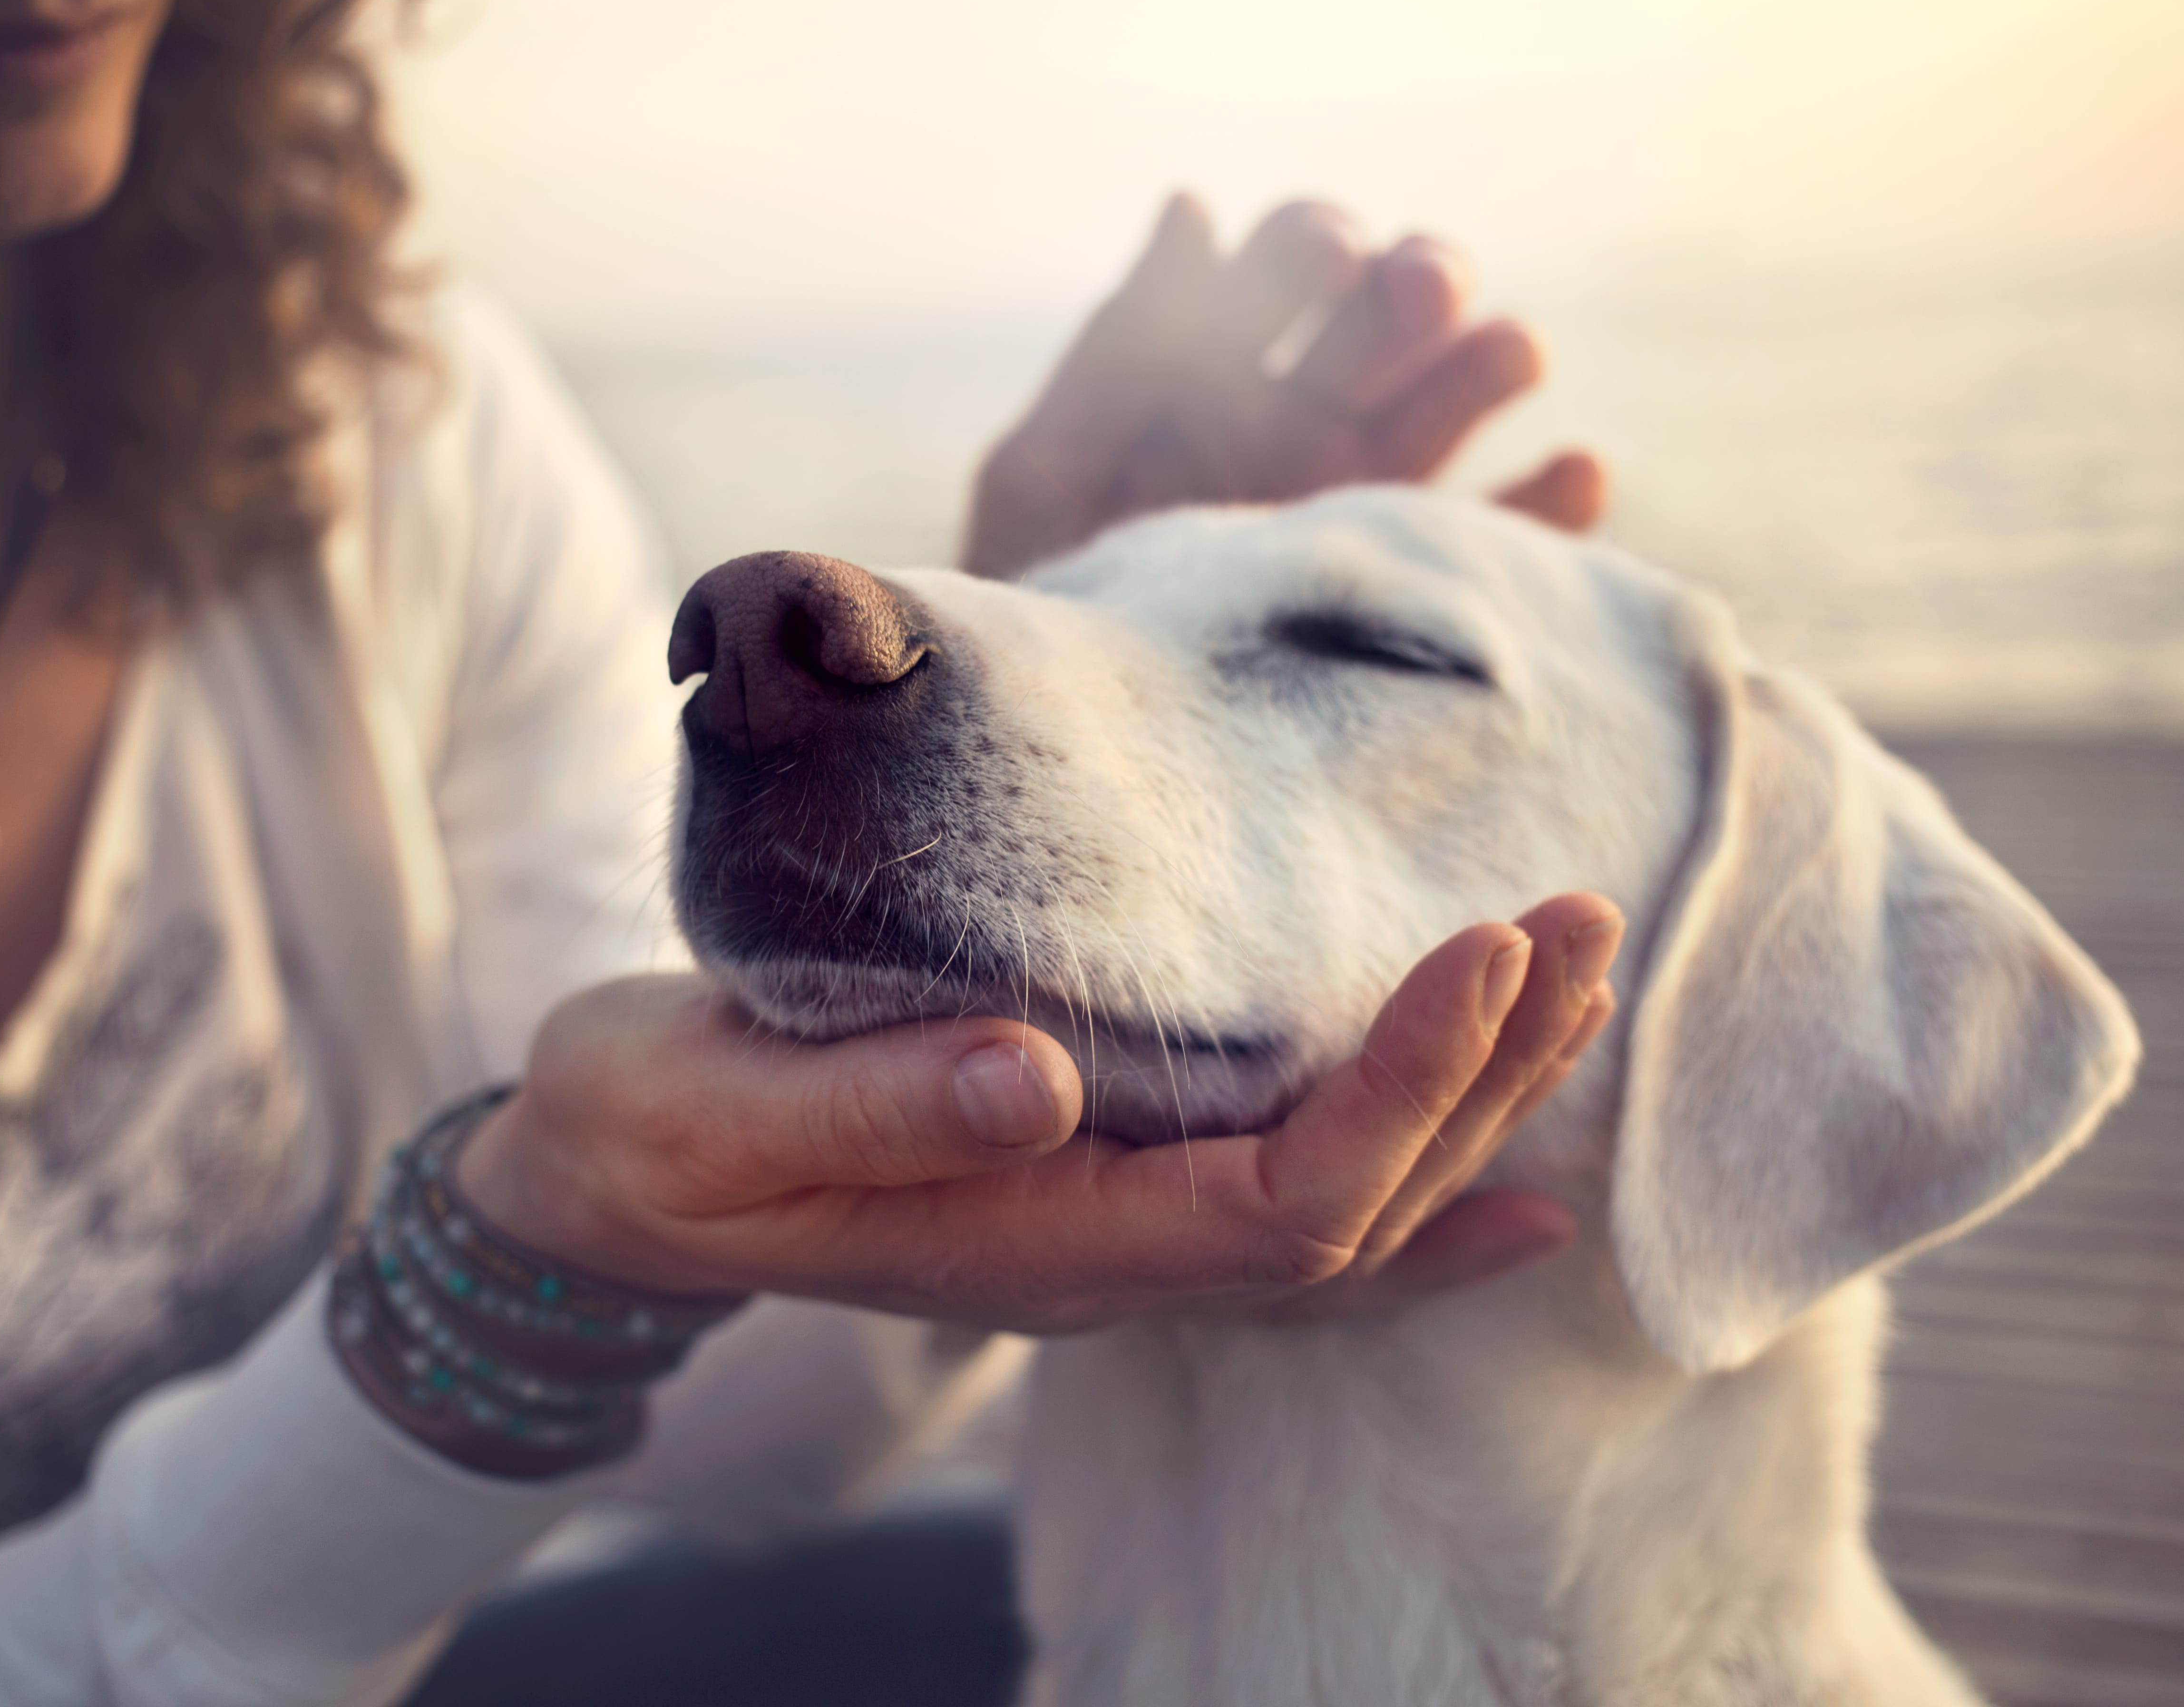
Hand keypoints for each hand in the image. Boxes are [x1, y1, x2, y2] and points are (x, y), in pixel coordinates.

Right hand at [454, 895, 1618, 1334]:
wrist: (606, 1179)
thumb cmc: (649, 1135)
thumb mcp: (713, 1112)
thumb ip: (870, 1107)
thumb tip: (1034, 1074)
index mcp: (1032, 1244)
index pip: (1280, 1202)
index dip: (1401, 1091)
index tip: (1484, 950)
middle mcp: (1102, 1260)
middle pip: (1355, 1209)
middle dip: (1483, 1075)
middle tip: (1576, 923)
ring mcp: (1110, 1234)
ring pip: (1348, 1209)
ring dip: (1474, 1103)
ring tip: (1574, 982)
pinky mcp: (1099, 1182)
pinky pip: (1296, 1214)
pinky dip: (1418, 1190)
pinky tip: (1515, 1176)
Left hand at [962, 195, 1605, 580]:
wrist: (1080, 758)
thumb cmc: (1041, 611)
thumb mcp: (1047, 479)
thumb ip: (1116, 354)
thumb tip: (1193, 203)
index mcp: (1221, 372)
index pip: (1292, 265)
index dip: (1313, 245)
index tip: (1325, 255)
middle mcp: (1312, 421)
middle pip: (1393, 317)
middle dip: (1416, 284)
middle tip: (1420, 289)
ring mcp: (1375, 503)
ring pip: (1460, 402)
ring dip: (1492, 360)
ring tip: (1510, 352)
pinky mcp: (1424, 592)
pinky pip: (1512, 541)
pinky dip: (1554, 503)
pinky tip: (1573, 471)